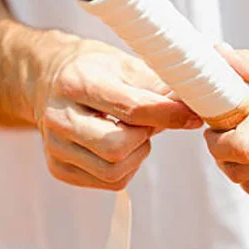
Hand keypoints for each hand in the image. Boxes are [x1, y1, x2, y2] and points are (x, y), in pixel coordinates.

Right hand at [32, 31, 201, 189]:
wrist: (50, 81)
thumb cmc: (97, 71)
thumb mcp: (127, 65)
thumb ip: (161, 86)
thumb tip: (198, 104)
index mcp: (77, 83)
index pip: (131, 108)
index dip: (168, 114)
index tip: (191, 115)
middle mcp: (58, 116)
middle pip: (118, 148)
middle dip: (143, 138)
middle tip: (146, 123)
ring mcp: (54, 146)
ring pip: (114, 172)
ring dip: (136, 156)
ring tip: (132, 134)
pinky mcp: (57, 168)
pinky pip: (107, 183)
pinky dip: (125, 168)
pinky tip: (119, 146)